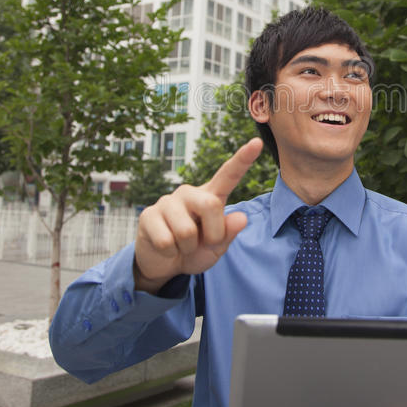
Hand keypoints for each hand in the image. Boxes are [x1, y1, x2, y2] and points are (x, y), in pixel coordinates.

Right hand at [134, 138, 262, 292]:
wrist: (163, 264)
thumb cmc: (194, 250)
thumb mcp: (216, 246)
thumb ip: (228, 233)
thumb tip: (241, 218)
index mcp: (210, 196)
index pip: (228, 175)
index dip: (243, 159)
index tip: (257, 142)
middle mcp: (189, 193)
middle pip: (211, 205)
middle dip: (212, 234)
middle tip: (203, 243)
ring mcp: (167, 202)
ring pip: (186, 231)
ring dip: (187, 248)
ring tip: (181, 245)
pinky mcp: (148, 215)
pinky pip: (166, 241)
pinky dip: (171, 253)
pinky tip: (166, 247)